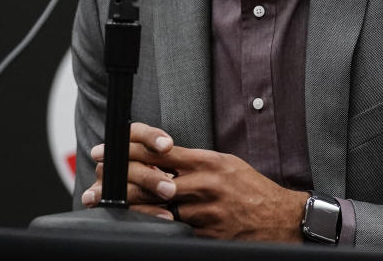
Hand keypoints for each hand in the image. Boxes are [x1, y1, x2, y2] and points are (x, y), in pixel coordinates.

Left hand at [82, 122, 307, 240]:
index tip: (112, 148)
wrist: (281, 218)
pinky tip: (139, 225)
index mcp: (209, 162)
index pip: (162, 150)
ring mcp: (205, 211)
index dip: (132, 148)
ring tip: (109, 202)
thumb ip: (196, 161)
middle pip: (153, 179)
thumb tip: (164, 157)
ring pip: (159, 208)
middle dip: (122, 178)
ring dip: (132, 206)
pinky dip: (156, 226)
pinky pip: (175, 230)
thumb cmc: (253, 189)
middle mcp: (205, 184)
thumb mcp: (227, 164)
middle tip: (100, 178)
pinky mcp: (207, 234)